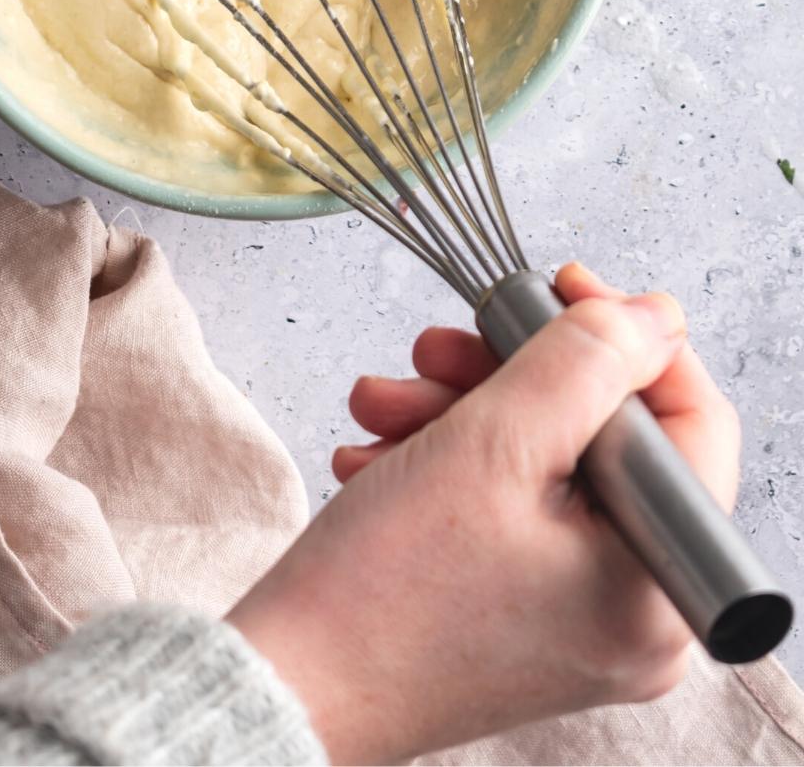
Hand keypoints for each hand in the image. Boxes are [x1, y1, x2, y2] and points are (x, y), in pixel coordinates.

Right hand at [228, 265, 739, 763]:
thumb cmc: (385, 590)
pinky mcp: (520, 611)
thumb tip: (652, 314)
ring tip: (383, 404)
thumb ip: (587, 360)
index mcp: (656, 585)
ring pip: (543, 462)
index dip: (629, 337)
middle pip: (603, 437)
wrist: (282, 686)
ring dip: (459, 411)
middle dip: (508, 374)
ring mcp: (575, 616)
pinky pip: (507, 505)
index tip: (563, 286)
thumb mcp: (496, 440)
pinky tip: (379, 453)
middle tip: (442, 348)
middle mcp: (633, 613)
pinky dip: (446, 462)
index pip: (691, 422)